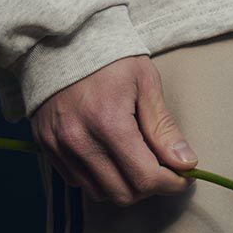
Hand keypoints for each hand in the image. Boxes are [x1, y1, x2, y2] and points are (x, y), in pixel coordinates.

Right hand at [30, 53, 197, 206]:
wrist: (64, 38)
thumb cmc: (111, 56)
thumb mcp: (145, 81)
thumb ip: (163, 126)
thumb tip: (185, 163)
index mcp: (108, 121)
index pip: (145, 177)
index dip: (171, 183)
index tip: (184, 177)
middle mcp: (80, 140)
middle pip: (123, 193)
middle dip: (149, 186)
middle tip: (163, 168)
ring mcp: (59, 146)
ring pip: (100, 193)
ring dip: (124, 185)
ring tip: (136, 159)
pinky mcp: (46, 147)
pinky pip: (77, 181)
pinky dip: (98, 177)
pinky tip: (109, 154)